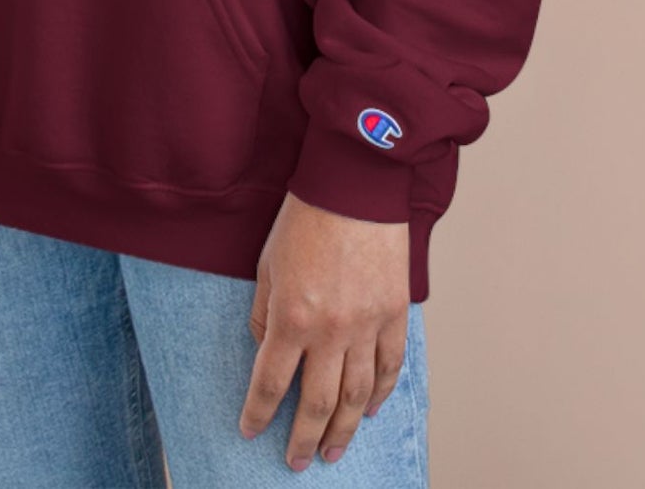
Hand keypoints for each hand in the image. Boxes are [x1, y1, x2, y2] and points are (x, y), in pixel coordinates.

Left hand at [239, 191, 410, 469]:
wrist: (354, 183)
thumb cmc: (305, 217)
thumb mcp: (267, 264)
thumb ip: (265, 313)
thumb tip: (268, 349)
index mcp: (291, 317)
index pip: (270, 383)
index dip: (258, 412)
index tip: (250, 431)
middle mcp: (330, 331)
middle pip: (315, 403)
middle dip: (302, 438)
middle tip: (297, 462)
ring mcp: (366, 325)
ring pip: (356, 396)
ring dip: (343, 429)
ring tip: (333, 451)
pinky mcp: (394, 313)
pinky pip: (389, 366)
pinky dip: (381, 393)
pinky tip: (371, 411)